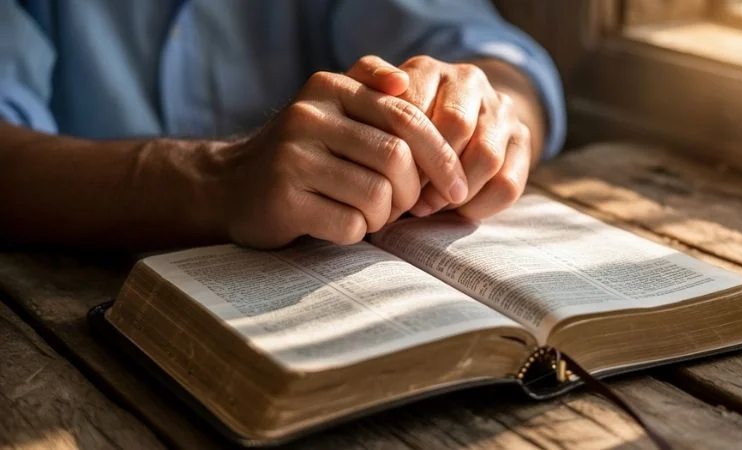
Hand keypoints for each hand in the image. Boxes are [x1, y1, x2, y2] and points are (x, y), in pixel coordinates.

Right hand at [208, 68, 468, 247]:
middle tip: (409, 207)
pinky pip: (350, 224)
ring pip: (377, 194)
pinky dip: (358, 232)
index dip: (442, 156)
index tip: (458, 186)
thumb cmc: (303, 153)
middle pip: (397, 158)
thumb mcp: (333, 108)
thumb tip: (403, 79)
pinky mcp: (283, 200)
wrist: (230, 187)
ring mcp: (292, 158)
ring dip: (386, 215)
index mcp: (329, 87)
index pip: (407, 116)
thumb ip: (370, 87)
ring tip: (372, 215)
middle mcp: (309, 116)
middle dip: (414, 191)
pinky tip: (342, 224)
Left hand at [348, 55, 532, 219]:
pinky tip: (458, 211)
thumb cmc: (395, 130)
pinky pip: (508, 183)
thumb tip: (384, 102)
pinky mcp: (524, 139)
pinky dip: (480, 206)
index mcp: (428, 69)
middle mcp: (469, 81)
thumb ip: (366, 100)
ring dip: (456, 192)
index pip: (414, 108)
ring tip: (431, 207)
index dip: (401, 152)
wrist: (449, 125)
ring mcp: (500, 109)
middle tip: (411, 200)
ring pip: (486, 157)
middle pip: (456, 128)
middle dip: (430, 173)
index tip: (388, 178)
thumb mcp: (373, 112)